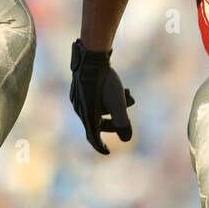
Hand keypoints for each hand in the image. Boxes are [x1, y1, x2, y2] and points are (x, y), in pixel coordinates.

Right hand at [69, 40, 135, 154]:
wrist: (91, 54)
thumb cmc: (104, 79)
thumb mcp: (117, 101)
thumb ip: (122, 122)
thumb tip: (127, 139)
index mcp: (87, 114)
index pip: (92, 136)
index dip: (100, 146)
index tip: (108, 152)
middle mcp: (79, 107)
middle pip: (97, 121)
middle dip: (116, 119)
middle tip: (127, 113)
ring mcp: (78, 96)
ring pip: (99, 108)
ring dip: (115, 105)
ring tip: (130, 96)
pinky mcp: (81, 85)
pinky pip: (96, 97)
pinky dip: (109, 97)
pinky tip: (123, 88)